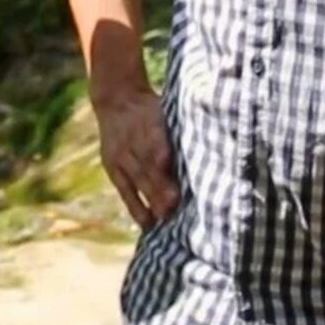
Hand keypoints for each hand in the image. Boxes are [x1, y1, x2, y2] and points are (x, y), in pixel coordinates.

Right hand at [93, 84, 179, 229]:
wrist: (117, 99)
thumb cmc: (153, 110)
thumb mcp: (166, 109)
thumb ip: (182, 130)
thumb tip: (213, 152)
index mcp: (150, 120)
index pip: (155, 138)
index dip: (162, 152)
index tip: (171, 166)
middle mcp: (132, 138)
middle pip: (146, 163)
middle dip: (160, 183)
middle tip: (175, 202)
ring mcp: (120, 154)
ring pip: (137, 178)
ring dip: (151, 198)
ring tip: (165, 217)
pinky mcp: (112, 166)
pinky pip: (124, 189)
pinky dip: (136, 207)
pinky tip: (147, 224)